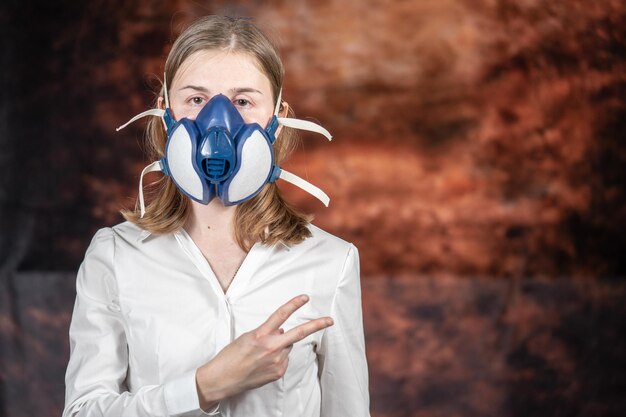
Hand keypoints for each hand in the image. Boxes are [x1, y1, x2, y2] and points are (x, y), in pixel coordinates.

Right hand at [196, 294, 332, 407]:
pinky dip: (278, 358)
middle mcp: (271, 347)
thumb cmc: (230, 357)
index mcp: (260, 335)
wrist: (221, 379)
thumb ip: (266, 332)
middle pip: (299, 333)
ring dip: (281, 346)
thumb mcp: (247, 337)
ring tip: (263, 354)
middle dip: (316, 325)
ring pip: (287, 347)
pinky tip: (264, 363)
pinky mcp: (277, 372)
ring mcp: (276, 361)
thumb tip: (281, 331)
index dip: (294, 304)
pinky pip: (284, 360)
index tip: (305, 298)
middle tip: (329, 320)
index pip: (281, 315)